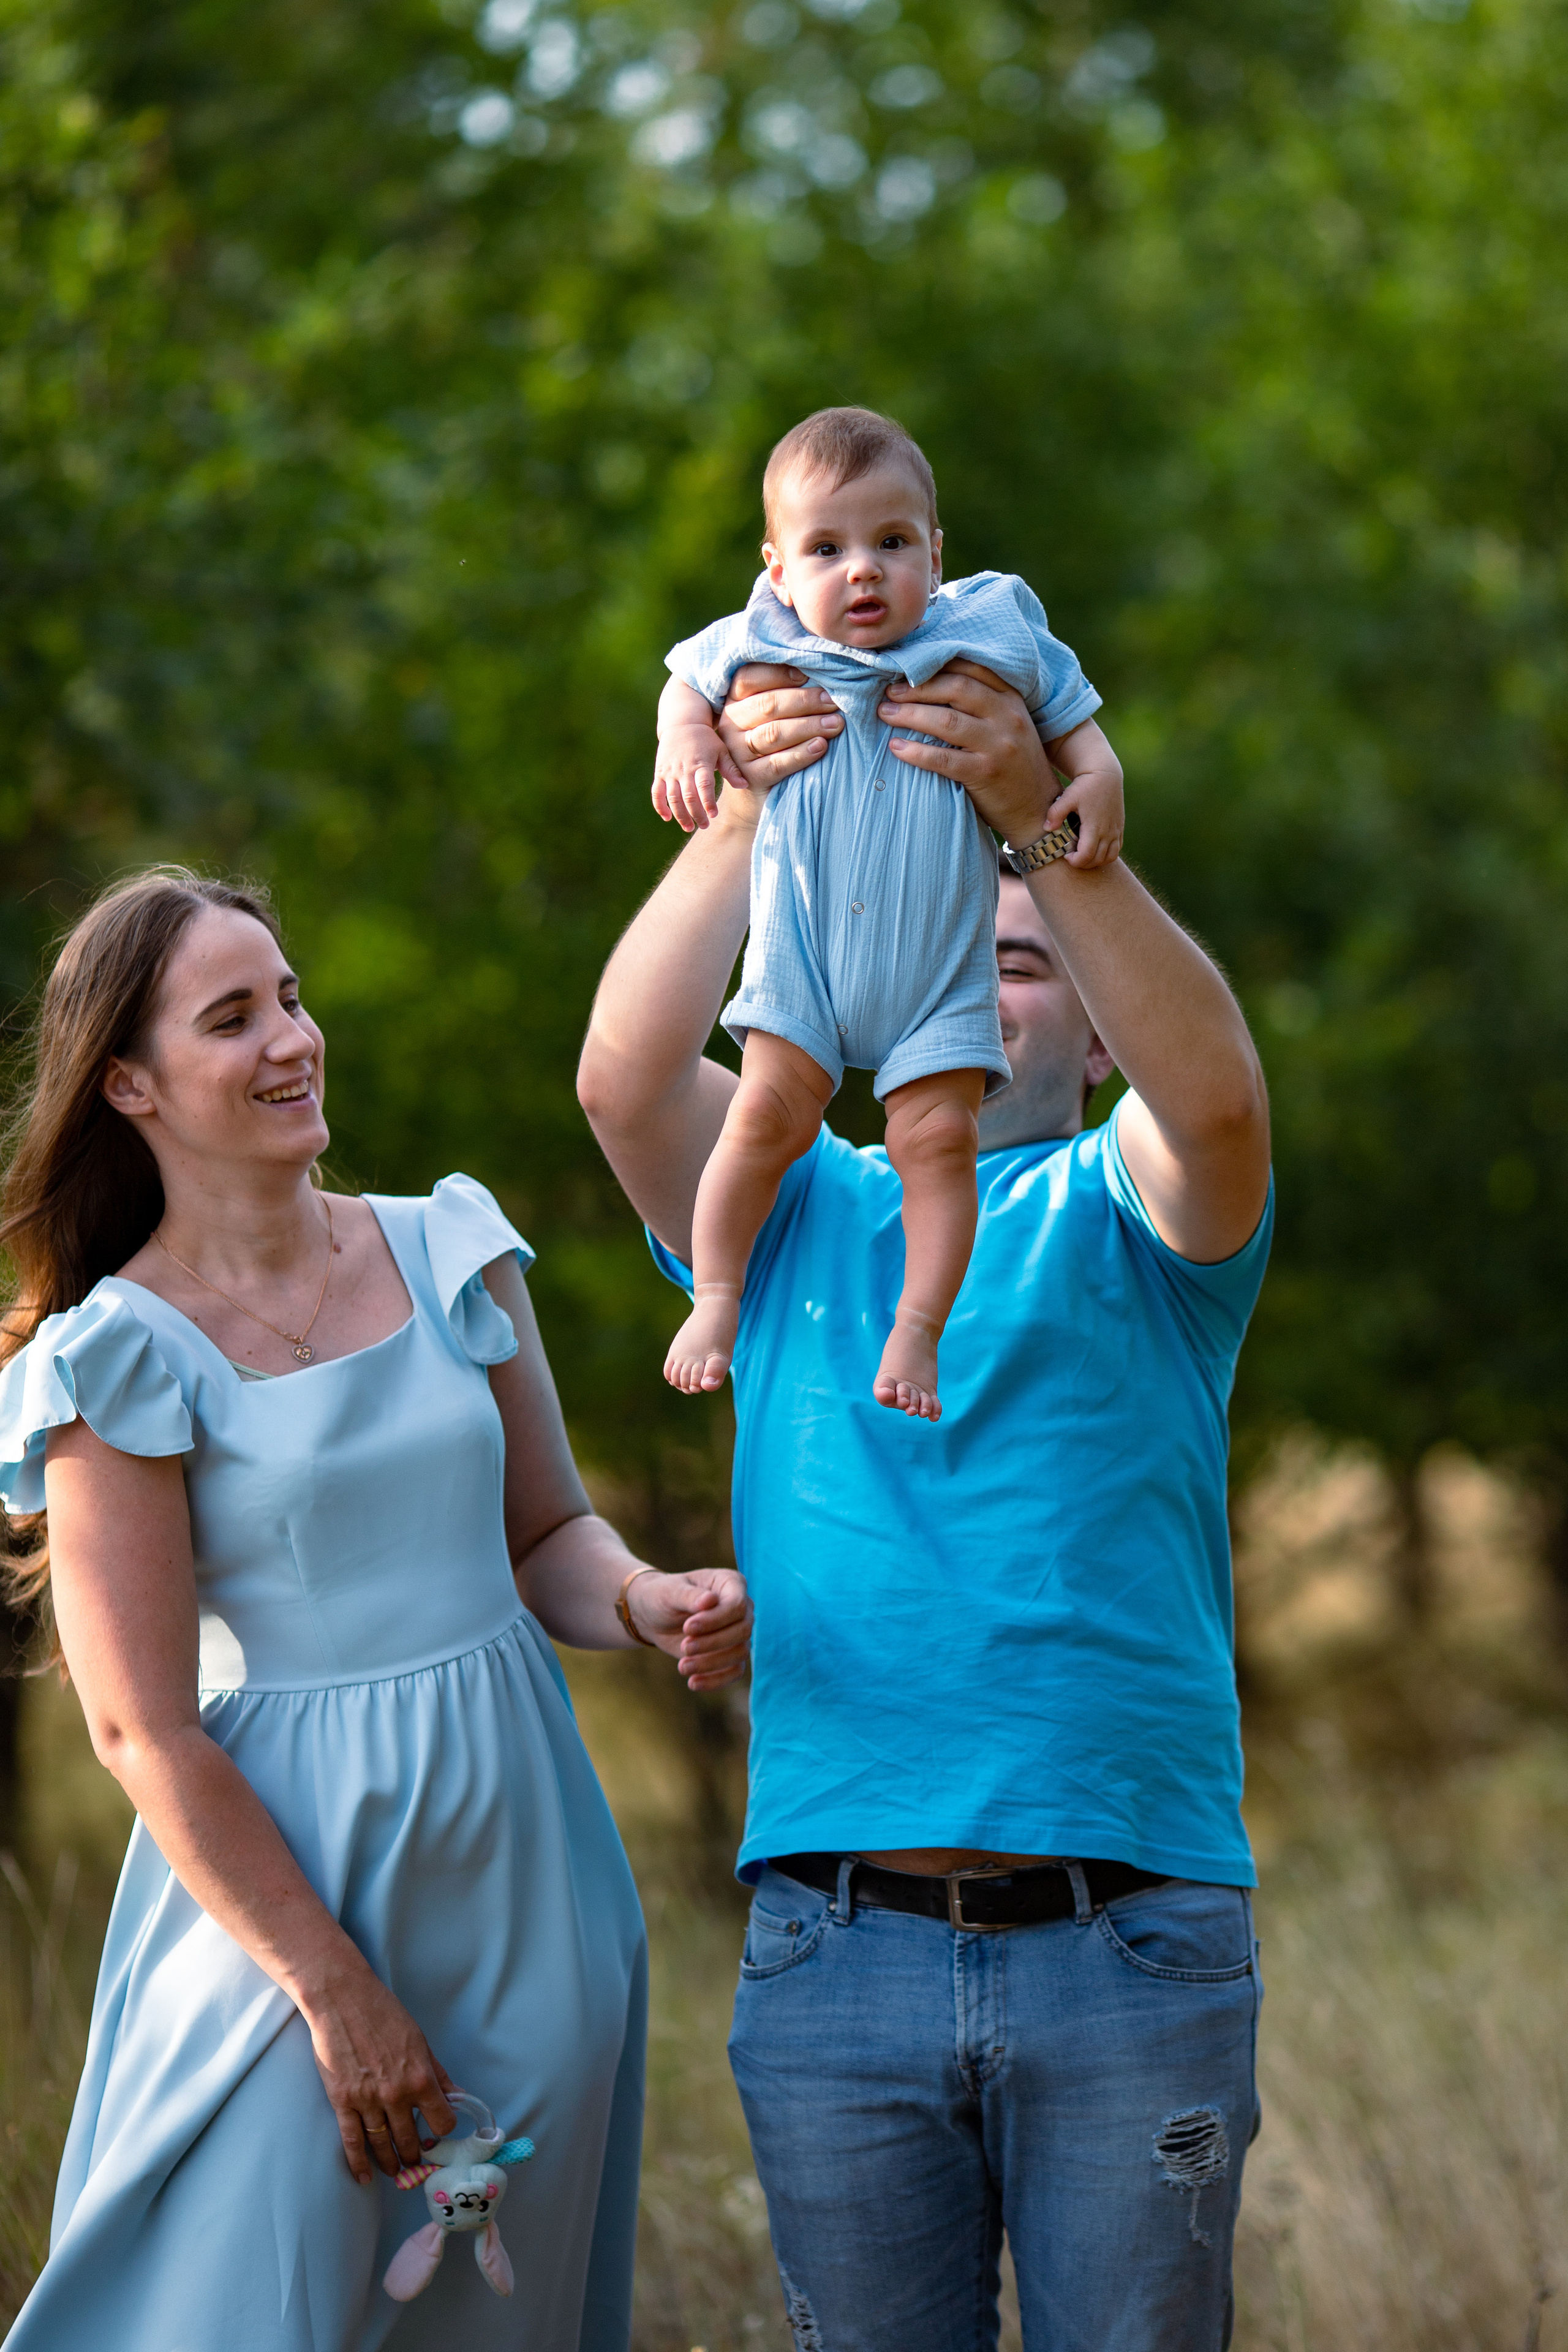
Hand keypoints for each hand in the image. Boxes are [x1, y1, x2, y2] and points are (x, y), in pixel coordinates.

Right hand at [303, 1959, 458, 2185]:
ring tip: (395, 2172)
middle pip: (410, 2140)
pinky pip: (352, 2140)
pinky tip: (364, 2177)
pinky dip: (358, 2163)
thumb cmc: (384, 2014)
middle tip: (415, 2162)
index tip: (438, 2132)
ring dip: (390, 2162)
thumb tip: (456, 2095)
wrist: (343, 2000)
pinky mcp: (342, 2101)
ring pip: (382, 2144)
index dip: (442, 2130)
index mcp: (420, 2077)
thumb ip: (438, 2073)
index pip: (442, 2121)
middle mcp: (396, 2094)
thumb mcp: (420, 2040)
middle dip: (415, 2155)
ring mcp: (367, 2100)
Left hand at [627, 1566, 751, 1690]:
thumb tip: (709, 1600)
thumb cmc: (663, 1596)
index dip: (715, 1620)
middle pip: (743, 1630)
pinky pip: (735, 1671)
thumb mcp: (670, 1591)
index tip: (687, 1628)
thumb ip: (690, 1595)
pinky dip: (716, 1680)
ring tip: (682, 1667)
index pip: (737, 1605)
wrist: (654, 1616)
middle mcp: (741, 1607)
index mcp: (730, 1583)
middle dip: (713, 1643)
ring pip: (740, 1652)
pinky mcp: (730, 1653)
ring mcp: (737, 1631)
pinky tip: (693, 1682)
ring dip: (712, 1663)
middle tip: (683, 1647)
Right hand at [653, 721, 747, 832]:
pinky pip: (656, 793)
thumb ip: (731, 769)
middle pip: (688, 796)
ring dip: (680, 815)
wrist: (682, 724)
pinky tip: (667, 818)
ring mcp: (670, 772)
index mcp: (701, 763)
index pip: (703, 786)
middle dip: (696, 814)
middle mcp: (684, 769)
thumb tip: (745, 785)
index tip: (713, 815)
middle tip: (705, 826)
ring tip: (688, 827)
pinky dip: (659, 806)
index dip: (708, 802)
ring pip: (672, 798)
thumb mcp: (721, 750)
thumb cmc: (706, 740)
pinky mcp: (659, 773)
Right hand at [717, 664, 843, 791]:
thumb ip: (787, 691)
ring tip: (835, 724)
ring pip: (773, 734)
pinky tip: (821, 747)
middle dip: (804, 701)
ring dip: (808, 726)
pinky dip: (801, 754)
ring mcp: (737, 751)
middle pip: (767, 705)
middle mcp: (731, 723)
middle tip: (833, 702)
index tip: (808, 675)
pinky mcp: (749, 777)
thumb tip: (820, 672)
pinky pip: (777, 764)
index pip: (750, 678)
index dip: (779, 674)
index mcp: (735, 699)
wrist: (762, 790)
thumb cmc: (777, 739)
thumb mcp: (774, 712)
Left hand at [878, 658, 1055, 844]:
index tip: (907, 667)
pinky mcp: (985, 773)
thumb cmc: (1013, 764)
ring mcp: (998, 745)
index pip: (971, 669)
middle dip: (917, 687)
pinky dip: (915, 752)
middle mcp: (1007, 716)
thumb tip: (931, 682)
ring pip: (947, 720)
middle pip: (955, 688)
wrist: (1036, 808)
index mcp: (1011, 699)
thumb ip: (982, 704)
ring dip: (910, 714)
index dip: (936, 664)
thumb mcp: (1007, 725)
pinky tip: (896, 747)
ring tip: (885, 714)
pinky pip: (943, 759)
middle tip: (889, 691)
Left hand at [1046, 775, 1124, 867]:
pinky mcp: (1119, 828)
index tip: (1066, 855)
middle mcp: (1108, 831)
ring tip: (1083, 855)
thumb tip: (1046, 828)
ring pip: (1109, 857)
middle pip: (1097, 860)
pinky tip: (1094, 848)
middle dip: (1083, 863)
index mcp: (1094, 826)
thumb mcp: (1068, 797)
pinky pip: (1116, 849)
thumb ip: (1056, 813)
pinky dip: (1106, 855)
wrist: (1105, 774)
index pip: (1087, 855)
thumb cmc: (1085, 785)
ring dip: (1096, 861)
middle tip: (1071, 857)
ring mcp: (1115, 830)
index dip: (1075, 861)